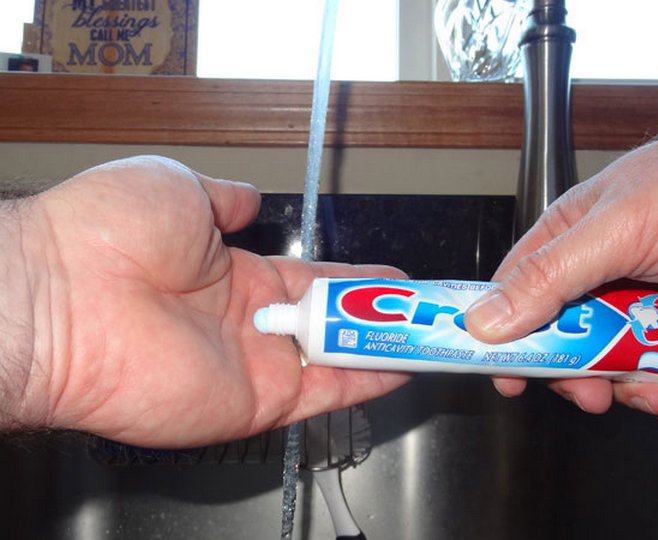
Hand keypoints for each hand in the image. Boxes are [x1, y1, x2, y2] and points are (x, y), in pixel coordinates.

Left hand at [13, 156, 407, 446]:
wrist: (61, 297)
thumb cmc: (105, 233)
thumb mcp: (180, 189)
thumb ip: (225, 200)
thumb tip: (245, 199)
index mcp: (231, 274)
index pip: (313, 280)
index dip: (357, 281)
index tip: (397, 279)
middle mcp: (246, 323)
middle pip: (332, 322)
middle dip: (382, 315)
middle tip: (430, 311)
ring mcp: (252, 365)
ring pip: (336, 358)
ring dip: (385, 346)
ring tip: (434, 336)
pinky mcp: (253, 403)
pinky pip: (321, 394)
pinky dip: (365, 381)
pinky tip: (402, 367)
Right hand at [465, 118, 657, 414]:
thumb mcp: (619, 228)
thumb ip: (550, 273)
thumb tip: (485, 319)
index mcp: (569, 235)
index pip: (514, 289)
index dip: (501, 332)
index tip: (502, 373)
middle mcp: (600, 266)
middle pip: (561, 332)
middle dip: (570, 368)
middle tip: (585, 390)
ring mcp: (640, 295)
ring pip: (609, 354)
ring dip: (621, 380)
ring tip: (641, 389)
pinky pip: (655, 362)